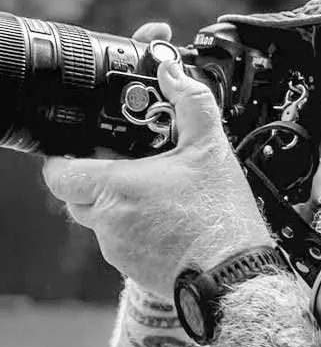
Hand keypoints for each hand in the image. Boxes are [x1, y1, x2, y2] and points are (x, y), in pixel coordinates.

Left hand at [42, 23, 269, 297]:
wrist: (236, 274)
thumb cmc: (222, 219)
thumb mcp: (211, 148)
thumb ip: (190, 100)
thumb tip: (173, 71)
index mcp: (116, 187)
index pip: (58, 172)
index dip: (65, 158)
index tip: (85, 149)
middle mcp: (108, 222)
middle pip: (76, 194)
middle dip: (95, 176)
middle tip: (127, 164)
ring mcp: (117, 249)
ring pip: (98, 219)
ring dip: (117, 203)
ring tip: (155, 193)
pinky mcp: (131, 269)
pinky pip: (119, 241)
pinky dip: (135, 227)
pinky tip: (166, 219)